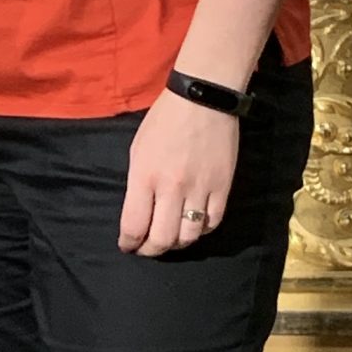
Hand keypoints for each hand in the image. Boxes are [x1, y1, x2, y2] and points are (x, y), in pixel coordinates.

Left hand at [119, 90, 238, 258]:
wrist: (202, 100)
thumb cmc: (164, 122)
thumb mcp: (138, 151)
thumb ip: (137, 185)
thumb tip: (138, 214)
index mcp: (145, 176)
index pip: (134, 225)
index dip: (129, 243)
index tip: (127, 246)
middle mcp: (172, 187)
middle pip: (162, 239)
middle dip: (150, 251)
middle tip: (147, 249)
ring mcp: (200, 189)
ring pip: (189, 236)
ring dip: (176, 244)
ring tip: (170, 240)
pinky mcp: (223, 187)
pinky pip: (212, 222)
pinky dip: (201, 231)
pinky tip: (193, 226)